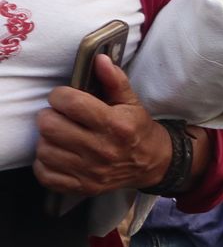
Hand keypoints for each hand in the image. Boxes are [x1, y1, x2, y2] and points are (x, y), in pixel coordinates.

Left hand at [33, 54, 172, 194]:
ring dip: (47, 140)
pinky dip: (45, 164)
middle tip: (59, 117)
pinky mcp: (83, 187)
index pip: (70, 103)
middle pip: (50, 126)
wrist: (153, 163)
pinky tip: (58, 155)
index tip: (65, 98)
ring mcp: (92, 171)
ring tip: (60, 136)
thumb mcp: (131, 102)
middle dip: (50, 116)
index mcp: (116, 125)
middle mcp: (103, 149)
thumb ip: (114, 80)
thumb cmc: (137, 130)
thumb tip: (99, 59)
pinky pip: (46, 174)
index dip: (60, 96)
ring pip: (45, 149)